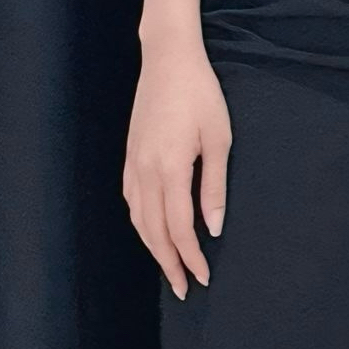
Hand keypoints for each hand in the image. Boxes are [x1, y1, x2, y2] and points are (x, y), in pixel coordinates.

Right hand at [125, 37, 231, 297]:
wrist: (168, 60)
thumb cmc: (201, 95)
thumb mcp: (219, 139)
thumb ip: (214, 186)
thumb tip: (214, 227)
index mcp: (170, 168)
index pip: (179, 227)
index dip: (190, 257)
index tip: (202, 278)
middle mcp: (145, 171)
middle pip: (154, 231)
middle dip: (169, 263)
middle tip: (183, 289)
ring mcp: (133, 164)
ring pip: (138, 219)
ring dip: (153, 247)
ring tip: (169, 267)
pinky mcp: (129, 156)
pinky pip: (131, 200)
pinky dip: (141, 223)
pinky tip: (150, 231)